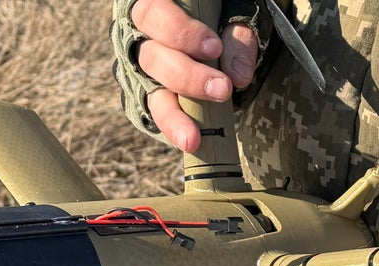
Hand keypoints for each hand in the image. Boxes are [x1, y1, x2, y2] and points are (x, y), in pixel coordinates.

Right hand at [131, 0, 259, 151]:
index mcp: (154, 7)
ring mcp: (143, 70)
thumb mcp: (232, 14)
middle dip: (187, 76)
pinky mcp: (150, 95)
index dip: (180, 32)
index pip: (152, 14)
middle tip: (222, 89)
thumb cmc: (220, 16)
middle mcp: (140, 38)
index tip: (214, 49)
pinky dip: (172, 126)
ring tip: (195, 136)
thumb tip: (238, 75)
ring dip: (175, 113)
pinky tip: (189, 141)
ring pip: (150, 90)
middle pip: (151, 57)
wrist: (218, 37)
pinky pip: (156, 112)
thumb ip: (237, 35)